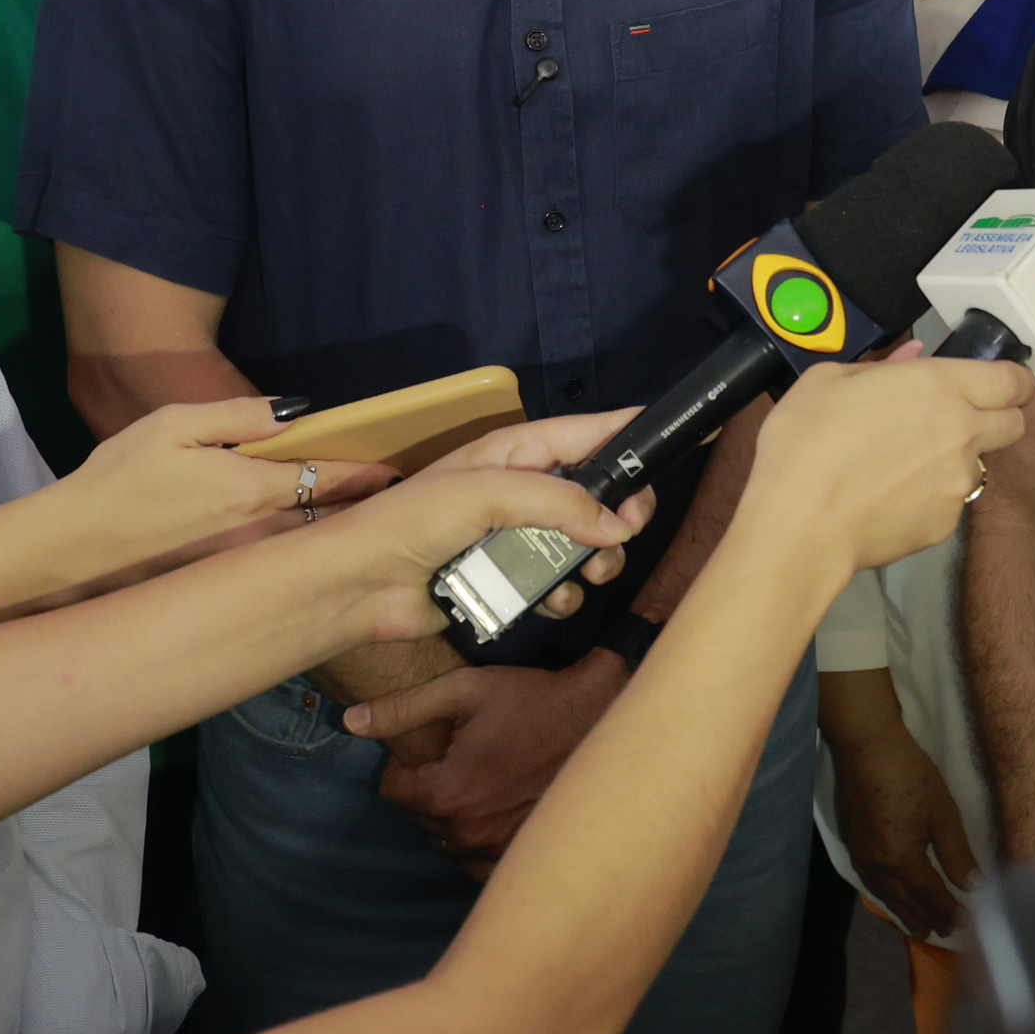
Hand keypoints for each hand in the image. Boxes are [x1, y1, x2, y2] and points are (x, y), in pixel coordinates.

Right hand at [57, 394, 393, 579]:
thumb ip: (236, 416)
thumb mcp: (172, 426)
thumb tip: (294, 411)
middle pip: (325, 520)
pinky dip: (298, 560)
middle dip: (359, 510)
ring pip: (304, 549)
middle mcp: (254, 535)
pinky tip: (310, 556)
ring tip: (363, 525)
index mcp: (246, 489)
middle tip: (393, 501)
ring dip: (333, 536)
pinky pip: (275, 571)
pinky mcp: (221, 589)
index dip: (363, 475)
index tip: (392, 471)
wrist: (70, 551)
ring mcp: (240, 568)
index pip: (325, 479)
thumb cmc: (117, 480)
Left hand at [313, 412, 654, 649]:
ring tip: (589, 572)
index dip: (630, 434)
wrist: (362, 584)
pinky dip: (563, 594)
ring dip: (597, 560)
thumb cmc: (411, 522)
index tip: (672, 439)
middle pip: (599, 493)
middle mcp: (522, 490)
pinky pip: (556, 584)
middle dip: (621, 512)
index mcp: (516, 452)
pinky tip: (551, 600)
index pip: (587, 433)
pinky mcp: (507, 579)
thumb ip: (558, 500)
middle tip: (625, 530)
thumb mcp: (487, 493)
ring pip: (584, 544)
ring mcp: (515, 537)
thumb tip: (617, 524)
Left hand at [354, 654, 627, 869]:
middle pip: (415, 816)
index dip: (405, 761)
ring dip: (451, 813)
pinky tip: (496, 805)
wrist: (600, 720)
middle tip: (460, 756)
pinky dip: (476, 837)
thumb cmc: (532, 701)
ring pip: (444, 838)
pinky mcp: (518, 856)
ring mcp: (495, 850)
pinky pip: (474, 860)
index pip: (391, 790)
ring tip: (481, 777)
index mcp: (446, 793)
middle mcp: (467, 832)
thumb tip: (351, 722)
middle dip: (426, 787)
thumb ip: (403, 708)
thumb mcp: (464, 690)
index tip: (435, 743)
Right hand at [745, 352, 1034, 576]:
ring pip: (979, 466)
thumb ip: (881, 365)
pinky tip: (890, 499)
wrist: (801, 523)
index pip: (1012, 381)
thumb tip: (912, 357)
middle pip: (1014, 424)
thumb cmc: (807, 440)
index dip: (1014, 381)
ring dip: (957, 460)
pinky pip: (950, 503)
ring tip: (908, 467)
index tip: (1002, 384)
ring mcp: (958, 483)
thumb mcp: (828, 380)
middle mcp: (963, 433)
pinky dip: (930, 497)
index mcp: (940, 386)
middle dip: (999, 417)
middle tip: (961, 419)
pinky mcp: (945, 524)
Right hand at [834, 721, 979, 940]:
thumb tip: (972, 886)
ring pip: (886, 895)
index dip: (947, 911)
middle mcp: (877, 867)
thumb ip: (956, 854)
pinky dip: (886, 896)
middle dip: (926, 918)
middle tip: (942, 934)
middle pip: (905, 901)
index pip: (929, 896)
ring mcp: (861, 857)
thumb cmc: (910, 776)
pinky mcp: (854, 845)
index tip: (964, 925)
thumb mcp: (942, 813)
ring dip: (904, 912)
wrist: (867, 747)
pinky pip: (872, 883)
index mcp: (900, 860)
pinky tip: (891, 896)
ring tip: (918, 927)